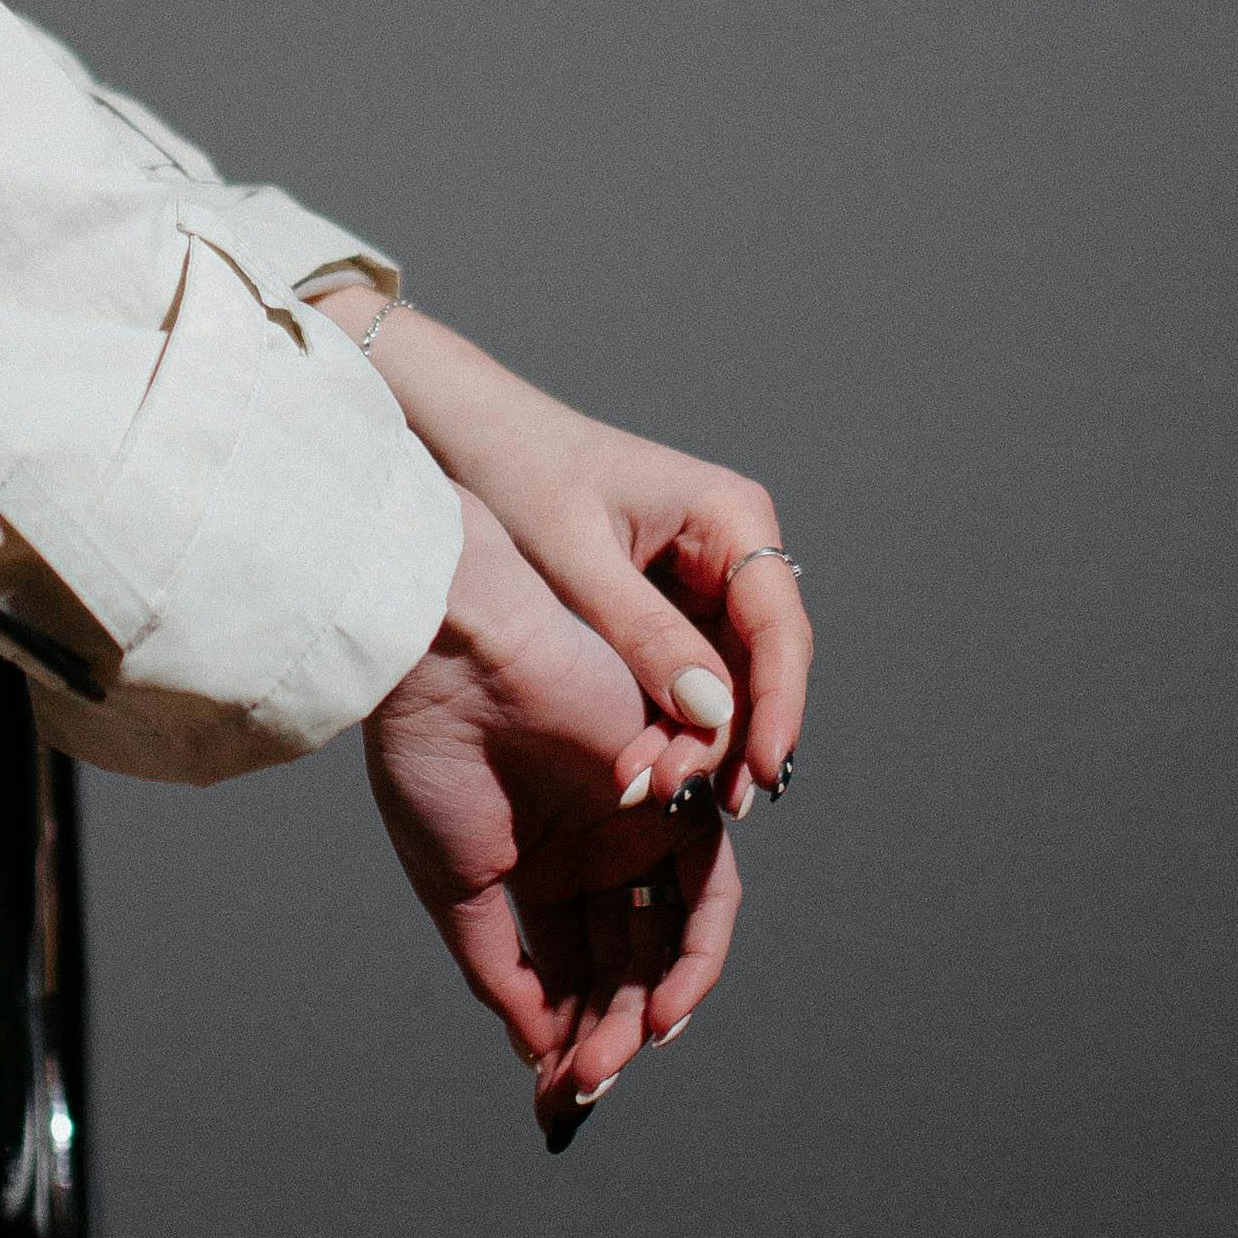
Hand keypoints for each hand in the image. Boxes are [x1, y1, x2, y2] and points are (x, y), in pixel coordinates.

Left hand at [317, 292, 810, 815]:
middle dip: (736, 734)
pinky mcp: (661, 609)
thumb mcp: (576, 559)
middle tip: (710, 803)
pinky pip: (684, 677)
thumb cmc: (516, 470)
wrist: (458, 434)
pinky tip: (652, 769)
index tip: (762, 769)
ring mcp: (699, 581)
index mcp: (730, 516)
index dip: (778, 703)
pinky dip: (670, 723)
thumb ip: (643, 634)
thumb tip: (712, 712)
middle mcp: (729, 549)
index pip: (778, 626)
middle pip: (761, 663)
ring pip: (726, 679)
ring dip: (702, 739)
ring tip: (669, 797)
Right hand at [362, 490, 744, 1139]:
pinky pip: (706, 883)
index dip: (570, 1034)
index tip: (553, 1097)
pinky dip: (691, 949)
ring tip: (621, 1054)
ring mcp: (639, 822)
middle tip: (583, 1085)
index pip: (574, 967)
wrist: (450, 659)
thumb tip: (539, 1051)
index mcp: (543, 866)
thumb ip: (504, 971)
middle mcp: (598, 848)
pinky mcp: (679, 791)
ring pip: (670, 933)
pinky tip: (656, 1002)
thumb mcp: (457, 888)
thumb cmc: (433, 757)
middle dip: (611, 1031)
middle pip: (628, 961)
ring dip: (655, 1004)